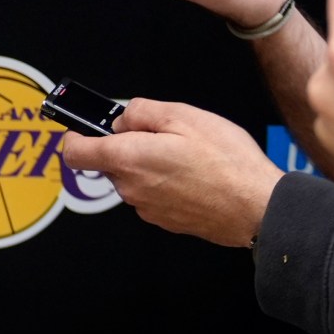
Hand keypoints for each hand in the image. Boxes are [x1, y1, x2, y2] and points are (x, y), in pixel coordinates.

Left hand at [58, 97, 283, 246]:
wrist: (258, 208)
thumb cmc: (226, 162)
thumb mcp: (183, 116)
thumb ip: (141, 112)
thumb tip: (122, 120)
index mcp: (128, 159)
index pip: (75, 153)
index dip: (75, 137)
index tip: (83, 128)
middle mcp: (131, 188)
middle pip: (110, 163)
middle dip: (128, 146)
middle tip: (164, 136)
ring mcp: (147, 209)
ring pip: (134, 178)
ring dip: (150, 165)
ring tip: (188, 156)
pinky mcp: (166, 221)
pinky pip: (153, 195)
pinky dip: (166, 183)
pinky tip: (195, 176)